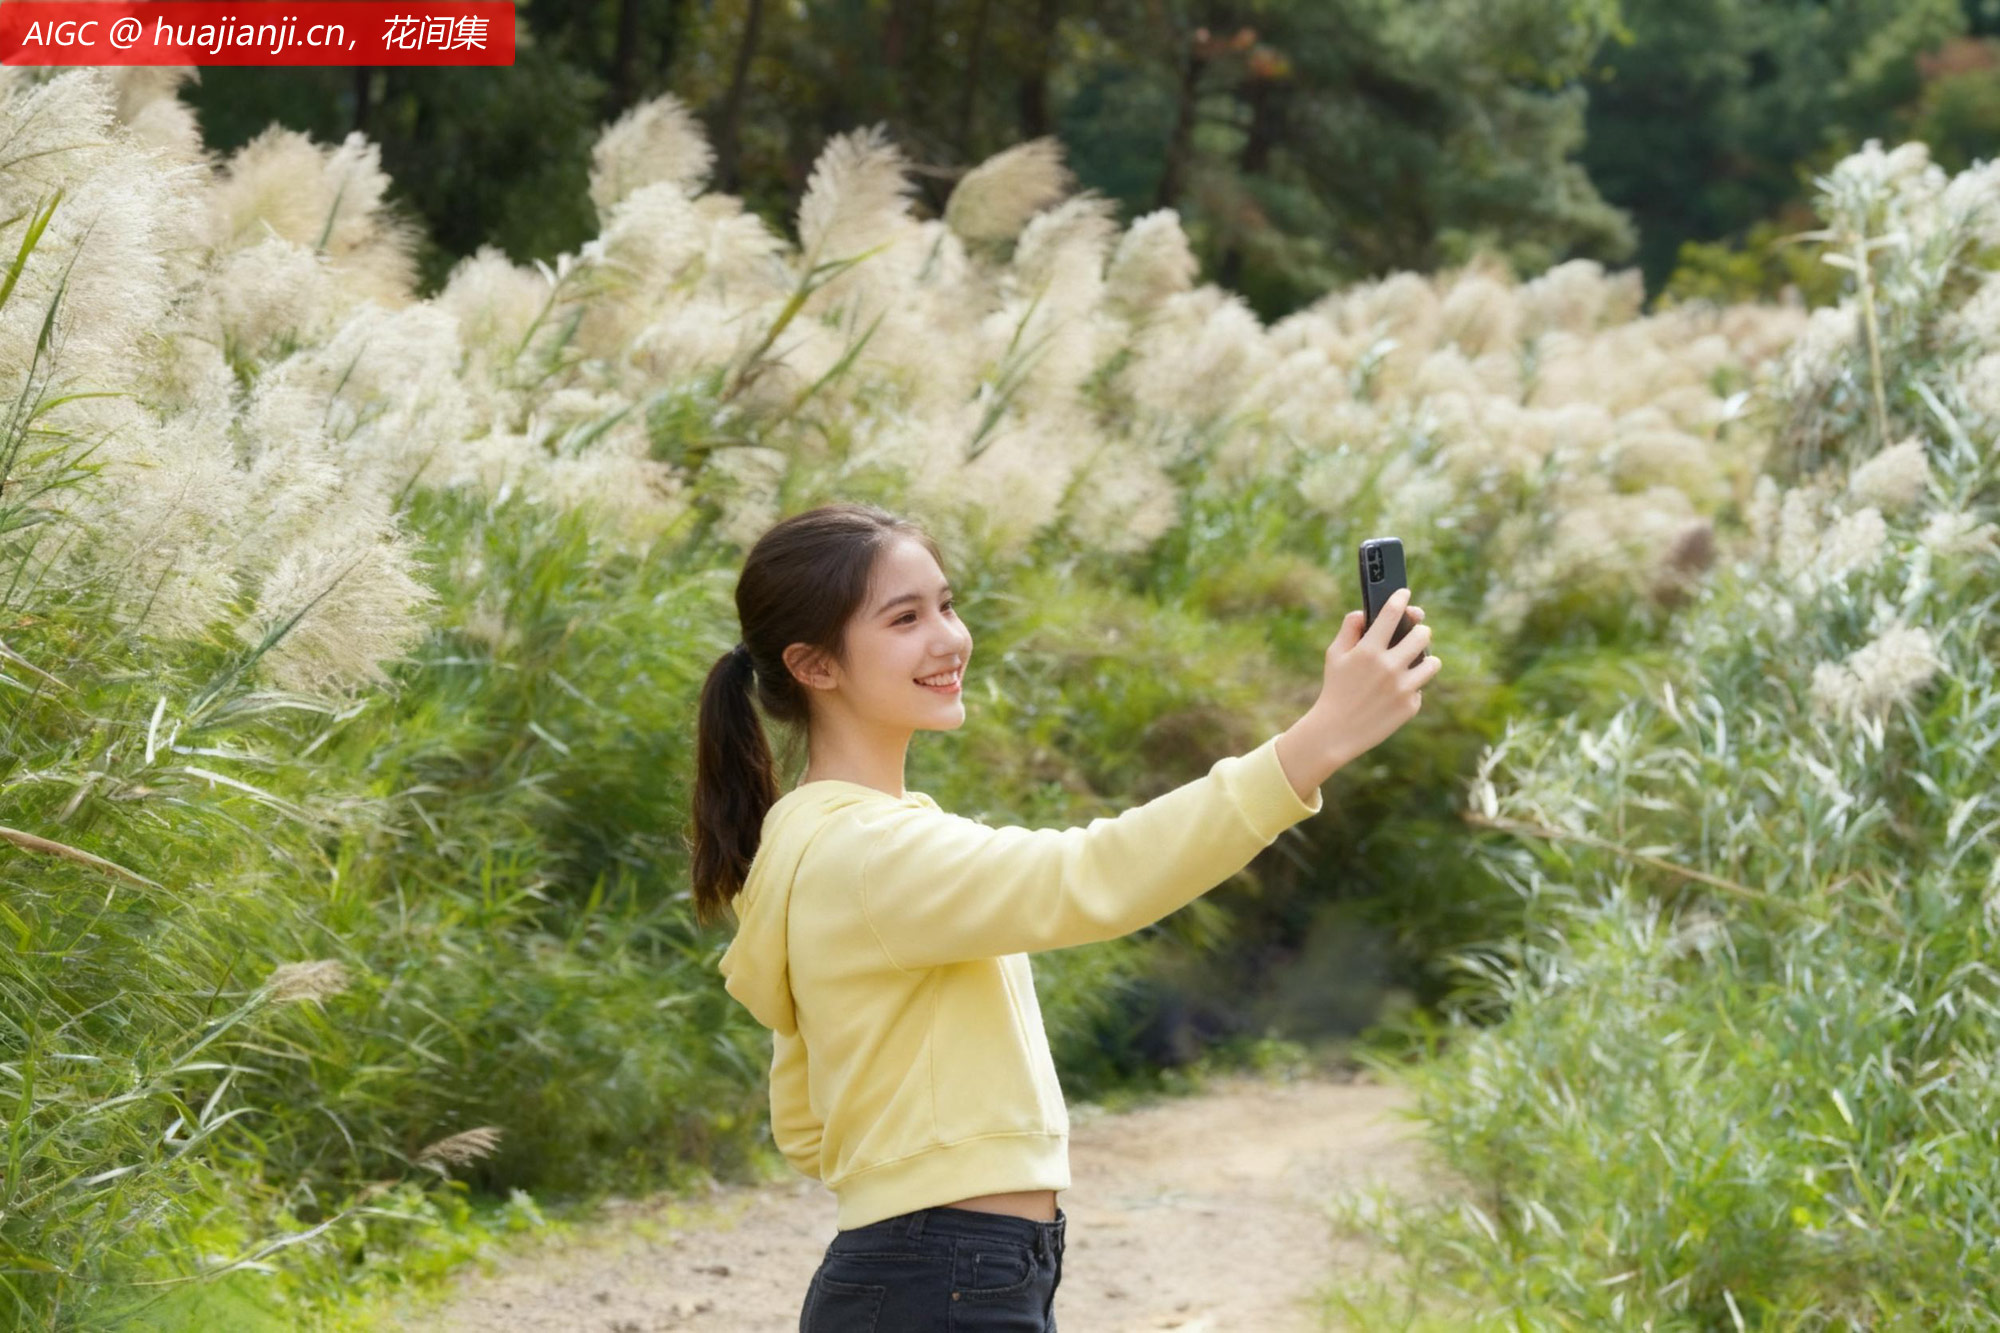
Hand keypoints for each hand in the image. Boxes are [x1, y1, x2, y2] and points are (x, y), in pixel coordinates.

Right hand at [1278, 589, 1444, 795]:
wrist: (1336, 732)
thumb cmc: (1335, 688)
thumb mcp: (1334, 655)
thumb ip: (1350, 628)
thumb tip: (1366, 612)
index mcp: (1368, 650)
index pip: (1392, 614)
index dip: (1400, 599)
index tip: (1405, 594)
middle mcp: (1388, 667)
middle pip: (1422, 635)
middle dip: (1420, 630)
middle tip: (1416, 632)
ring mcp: (1402, 688)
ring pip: (1433, 662)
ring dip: (1425, 658)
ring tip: (1416, 660)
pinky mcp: (1410, 706)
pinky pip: (1421, 687)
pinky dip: (1412, 686)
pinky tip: (1397, 691)